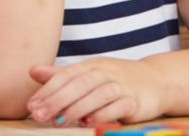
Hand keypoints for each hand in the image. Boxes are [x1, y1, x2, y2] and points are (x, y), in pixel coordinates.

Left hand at [26, 57, 163, 125]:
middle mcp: (107, 73)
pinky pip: (120, 105)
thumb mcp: (89, 73)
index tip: (31, 106)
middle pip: (82, 82)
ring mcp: (123, 86)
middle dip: (58, 99)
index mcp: (93, 66)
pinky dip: (103, 113)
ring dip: (78, 107)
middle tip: (39, 115)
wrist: (157, 81)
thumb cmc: (116, 80)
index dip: (48, 89)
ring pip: (100, 93)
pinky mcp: (135, 101)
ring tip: (60, 122)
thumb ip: (61, 75)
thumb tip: (32, 70)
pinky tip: (89, 122)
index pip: (68, 74)